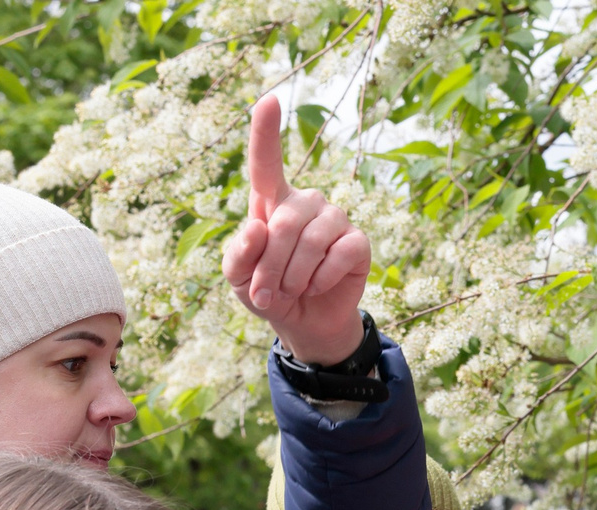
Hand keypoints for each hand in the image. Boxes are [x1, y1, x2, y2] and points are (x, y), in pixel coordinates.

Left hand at [223, 94, 372, 364]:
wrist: (304, 323)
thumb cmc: (267, 291)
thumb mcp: (238, 279)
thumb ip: (239, 254)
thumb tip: (258, 227)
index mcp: (271, 201)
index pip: (266, 162)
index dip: (266, 131)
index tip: (269, 100)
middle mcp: (305, 203)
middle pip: (285, 221)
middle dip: (271, 264)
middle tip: (266, 293)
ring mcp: (334, 219)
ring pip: (312, 239)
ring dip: (294, 275)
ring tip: (291, 291)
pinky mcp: (357, 242)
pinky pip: (339, 253)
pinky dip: (322, 278)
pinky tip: (317, 286)